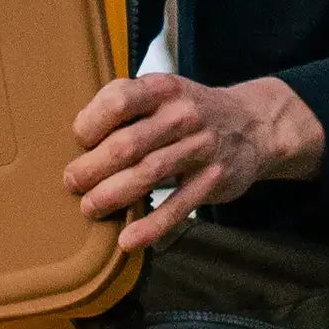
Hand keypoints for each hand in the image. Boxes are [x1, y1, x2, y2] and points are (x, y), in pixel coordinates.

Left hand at [65, 73, 325, 250]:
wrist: (255, 125)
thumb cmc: (191, 111)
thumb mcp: (163, 92)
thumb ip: (126, 105)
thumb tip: (76, 138)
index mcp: (163, 89)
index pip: (119, 101)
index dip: (91, 123)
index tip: (80, 141)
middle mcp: (183, 115)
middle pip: (128, 144)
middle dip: (92, 167)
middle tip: (72, 182)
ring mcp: (201, 148)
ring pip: (148, 175)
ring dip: (112, 195)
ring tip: (89, 207)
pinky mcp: (213, 180)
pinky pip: (178, 207)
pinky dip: (150, 226)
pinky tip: (127, 240)